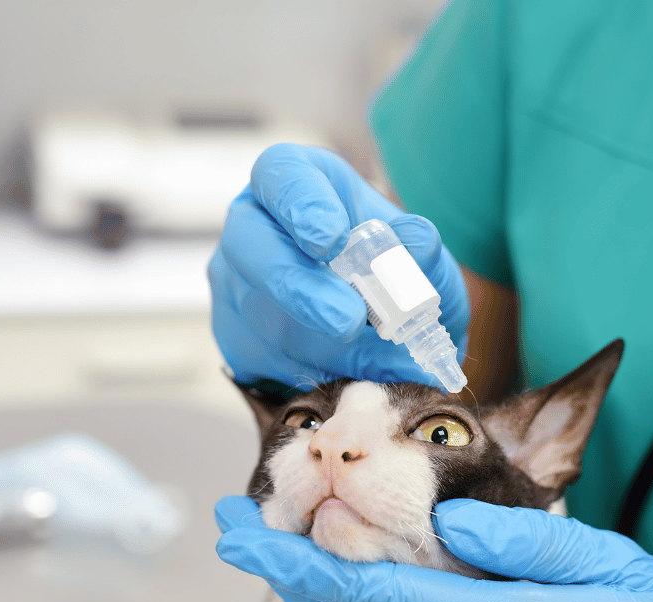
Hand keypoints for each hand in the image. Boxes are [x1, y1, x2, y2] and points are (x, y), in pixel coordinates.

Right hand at [209, 143, 468, 390]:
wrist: (372, 321)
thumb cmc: (387, 269)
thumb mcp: (416, 254)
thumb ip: (420, 249)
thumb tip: (415, 244)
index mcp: (295, 181)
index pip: (280, 175)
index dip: (300, 205)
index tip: (331, 238)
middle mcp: (252, 225)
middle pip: (249, 246)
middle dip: (299, 289)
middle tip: (347, 321)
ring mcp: (233, 283)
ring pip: (259, 315)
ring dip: (320, 345)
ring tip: (379, 361)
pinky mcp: (234, 338)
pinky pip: (264, 361)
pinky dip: (313, 375)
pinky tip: (353, 376)